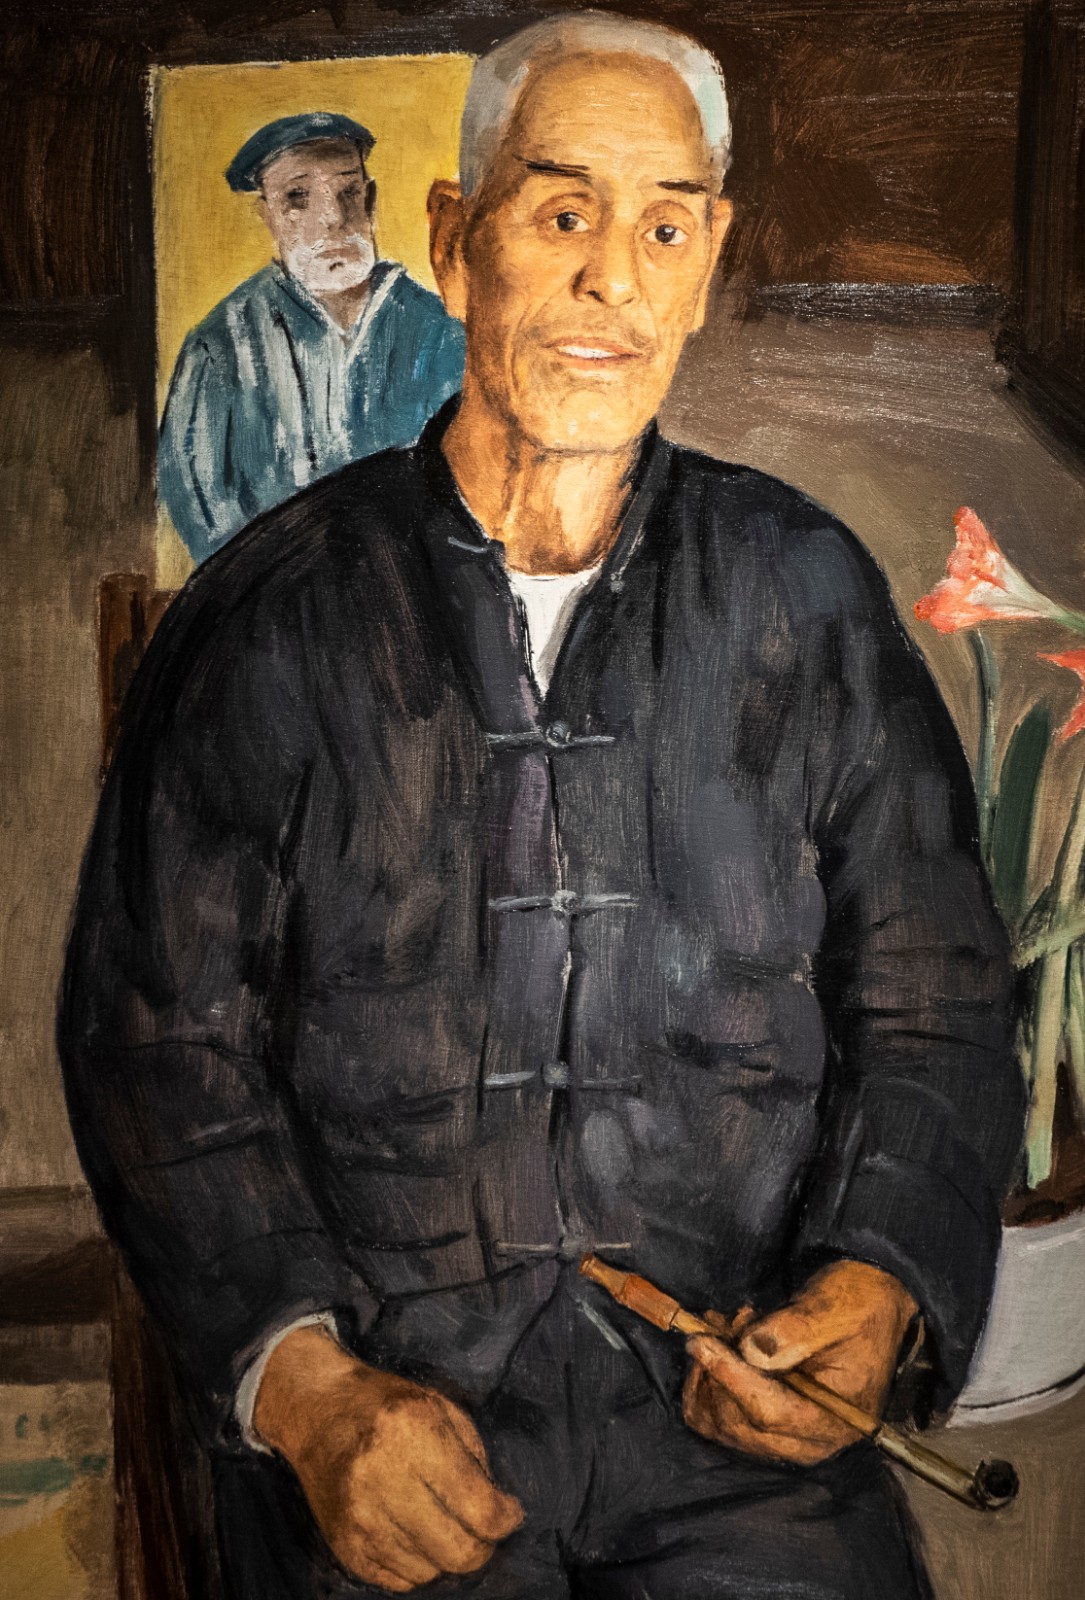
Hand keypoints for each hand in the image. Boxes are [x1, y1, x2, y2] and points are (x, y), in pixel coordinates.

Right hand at [253, 1324, 523, 1591]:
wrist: (316, 1410)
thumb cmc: (385, 1403)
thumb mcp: (439, 1406)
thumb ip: (474, 1457)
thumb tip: (498, 1512)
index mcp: (412, 1433)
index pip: (478, 1506)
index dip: (505, 1518)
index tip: (510, 1512)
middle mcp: (381, 1479)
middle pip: (458, 1550)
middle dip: (484, 1545)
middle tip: (485, 1528)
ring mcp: (359, 1518)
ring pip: (431, 1572)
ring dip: (447, 1555)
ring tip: (442, 1522)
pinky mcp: (344, 1546)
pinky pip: (400, 1581)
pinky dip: (418, 1564)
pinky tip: (414, 1531)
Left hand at [682, 1260, 918, 1466]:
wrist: (865, 1308)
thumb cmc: (856, 1306)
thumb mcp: (833, 1308)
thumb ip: (796, 1329)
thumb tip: (751, 1350)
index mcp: (836, 1419)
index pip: (770, 1414)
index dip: (729, 1378)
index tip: (700, 1342)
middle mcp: (809, 1440)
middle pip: (739, 1426)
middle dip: (718, 1372)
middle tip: (726, 1321)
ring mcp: (784, 1437)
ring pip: (719, 1423)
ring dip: (709, 1374)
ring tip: (729, 1326)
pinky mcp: (765, 1425)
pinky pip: (716, 1416)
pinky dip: (708, 1379)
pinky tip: (723, 1342)